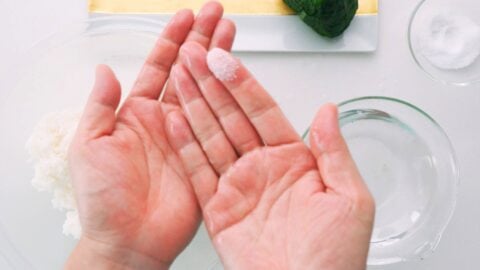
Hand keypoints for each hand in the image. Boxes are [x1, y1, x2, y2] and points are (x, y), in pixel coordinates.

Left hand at [65, 3, 235, 268]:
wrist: (128, 240)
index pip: (158, 68)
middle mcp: (166, 121)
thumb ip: (99, 107)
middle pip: (188, 72)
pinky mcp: (206, 155)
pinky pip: (218, 123)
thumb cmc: (103, 200)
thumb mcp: (89, 146)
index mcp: (136, 115)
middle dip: (203, 41)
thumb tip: (104, 71)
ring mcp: (189, 137)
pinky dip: (228, 100)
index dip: (172, 40)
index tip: (186, 17)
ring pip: (207, 91)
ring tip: (231, 35)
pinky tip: (236, 78)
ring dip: (219, 63)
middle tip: (217, 16)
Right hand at [167, 42, 374, 269]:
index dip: (243, 85)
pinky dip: (184, 147)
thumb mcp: (349, 198)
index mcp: (294, 161)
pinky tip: (174, 122)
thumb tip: (328, 111)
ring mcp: (238, 187)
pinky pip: (198, 173)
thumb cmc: (335, 259)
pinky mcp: (218, 209)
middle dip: (211, 87)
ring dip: (193, 107)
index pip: (263, 112)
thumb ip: (333, 152)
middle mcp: (263, 169)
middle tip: (193, 58)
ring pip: (211, 138)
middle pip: (232, 118)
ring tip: (178, 79)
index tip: (225, 61)